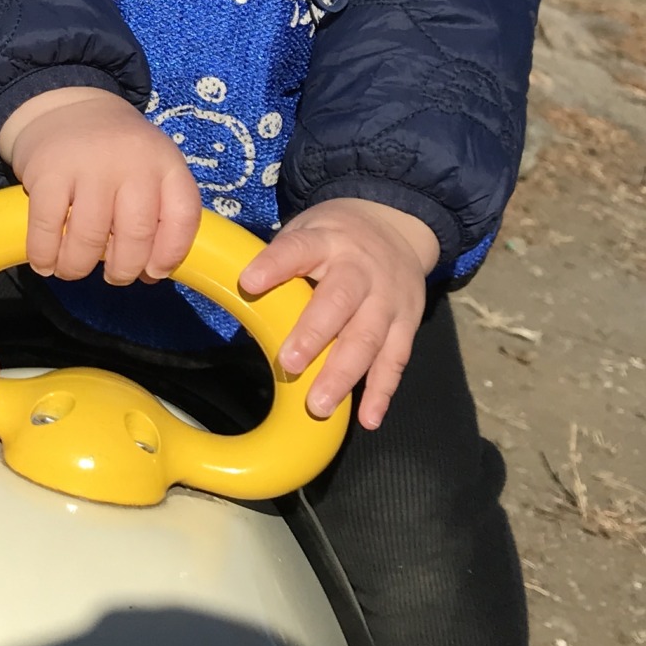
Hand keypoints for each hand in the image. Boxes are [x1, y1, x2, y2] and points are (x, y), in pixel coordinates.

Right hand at [0, 86, 203, 284]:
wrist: (64, 107)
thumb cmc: (114, 153)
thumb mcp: (150, 167)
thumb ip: (158, 211)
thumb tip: (152, 273)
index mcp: (165, 162)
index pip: (183, 215)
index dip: (170, 254)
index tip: (153, 272)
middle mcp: (132, 160)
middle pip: (136, 236)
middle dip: (123, 270)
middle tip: (113, 276)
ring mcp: (89, 164)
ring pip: (89, 239)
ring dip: (79, 267)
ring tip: (73, 269)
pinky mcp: (48, 170)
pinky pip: (47, 228)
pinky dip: (45, 255)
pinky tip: (45, 262)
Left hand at [238, 198, 436, 428]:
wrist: (398, 226)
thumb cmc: (337, 238)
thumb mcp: (308, 231)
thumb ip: (281, 262)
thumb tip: (239, 300)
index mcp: (326, 242)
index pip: (298, 250)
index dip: (274, 265)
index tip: (249, 282)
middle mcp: (360, 270)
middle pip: (339, 302)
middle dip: (314, 335)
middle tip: (289, 364)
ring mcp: (387, 299)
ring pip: (367, 338)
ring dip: (343, 374)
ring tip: (319, 405)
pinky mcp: (406, 323)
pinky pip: (395, 360)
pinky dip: (382, 391)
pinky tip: (367, 418)